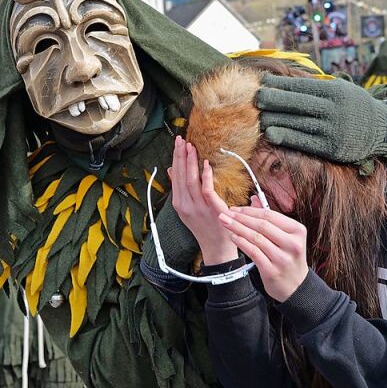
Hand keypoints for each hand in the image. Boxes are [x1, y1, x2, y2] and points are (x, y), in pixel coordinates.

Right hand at [169, 137, 236, 264]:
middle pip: (180, 176)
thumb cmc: (204, 227)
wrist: (216, 248)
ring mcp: (198, 208)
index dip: (176, 158)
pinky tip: (206, 164)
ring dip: (190, 162)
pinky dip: (205, 176)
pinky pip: (206, 190)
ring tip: (191, 147)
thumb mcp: (187, 209)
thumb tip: (170, 170)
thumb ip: (179, 189)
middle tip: (182, 139)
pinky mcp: (211, 209)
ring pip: (191, 180)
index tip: (177, 143)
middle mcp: (185, 205)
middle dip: (180, 156)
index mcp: (179, 203)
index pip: (175, 176)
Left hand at [218, 201, 308, 301]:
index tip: (235, 208)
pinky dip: (242, 243)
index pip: (270, 215)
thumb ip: (270, 217)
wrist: (296, 285)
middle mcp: (292, 244)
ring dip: (238, 228)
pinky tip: (233, 237)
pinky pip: (253, 253)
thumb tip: (254, 198)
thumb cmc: (288, 257)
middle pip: (262, 225)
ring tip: (225, 223)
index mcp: (298, 231)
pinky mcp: (272, 270)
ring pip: (256, 238)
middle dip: (241, 218)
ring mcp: (283, 258)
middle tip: (226, 213)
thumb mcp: (286, 236)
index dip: (250, 210)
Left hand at [256, 74, 386, 163]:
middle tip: (256, 97)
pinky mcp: (330, 148)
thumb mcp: (341, 89)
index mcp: (335, 91)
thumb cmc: (353, 106)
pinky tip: (271, 134)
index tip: (263, 81)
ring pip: (298, 122)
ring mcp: (332, 129)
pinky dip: (286, 137)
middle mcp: (333, 109)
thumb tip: (283, 81)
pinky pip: (304, 141)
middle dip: (274, 99)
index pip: (302, 85)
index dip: (281, 84)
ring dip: (275, 119)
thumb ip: (317, 86)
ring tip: (258, 116)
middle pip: (298, 103)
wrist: (381, 130)